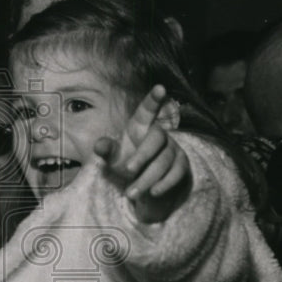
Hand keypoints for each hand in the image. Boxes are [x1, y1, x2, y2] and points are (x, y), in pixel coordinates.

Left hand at [94, 85, 190, 223]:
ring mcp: (173, 149)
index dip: (153, 100)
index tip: (160, 88)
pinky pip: (177, 173)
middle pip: (157, 138)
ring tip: (131, 193)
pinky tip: (152, 192)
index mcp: (141, 126)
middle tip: (128, 169)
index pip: (147, 110)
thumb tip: (99, 145)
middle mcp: (159, 134)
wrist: (145, 184)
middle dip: (143, 155)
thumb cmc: (126, 162)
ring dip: (147, 178)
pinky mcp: (182, 165)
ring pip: (164, 161)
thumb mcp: (113, 158)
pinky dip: (164, 184)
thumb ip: (107, 150)